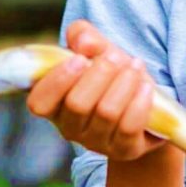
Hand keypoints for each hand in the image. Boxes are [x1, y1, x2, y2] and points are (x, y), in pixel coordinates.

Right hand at [26, 20, 165, 161]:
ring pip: (106, 113)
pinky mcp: (123, 150)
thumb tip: (84, 42)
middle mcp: (70, 128)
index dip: (56, 81)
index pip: (39, 103)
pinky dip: (139, 101)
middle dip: (100, 74)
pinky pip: (129, 126)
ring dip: (124, 82)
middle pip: (77, 104)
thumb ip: (83, 35)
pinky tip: (145, 87)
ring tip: (135, 65)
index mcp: (54, 104)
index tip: (78, 58)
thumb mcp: (97, 49)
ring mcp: (96, 143)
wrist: (146, 106)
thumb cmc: (112, 74)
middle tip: (116, 56)